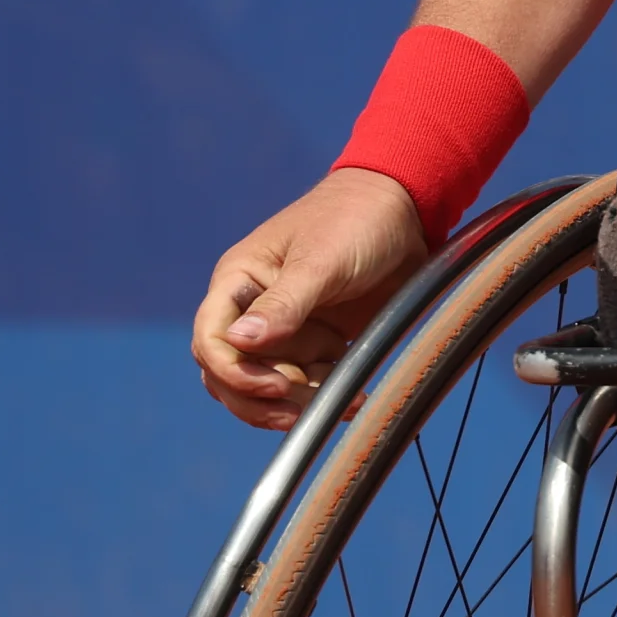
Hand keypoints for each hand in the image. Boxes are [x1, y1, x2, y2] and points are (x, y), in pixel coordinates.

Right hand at [193, 170, 431, 429]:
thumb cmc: (355, 220)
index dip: (234, 372)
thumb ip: (283, 303)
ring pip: (266, 389)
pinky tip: (356, 398)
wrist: (405, 212)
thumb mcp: (321, 261)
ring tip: (349, 399)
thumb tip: (237, 342)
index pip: (211, 340)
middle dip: (265, 397)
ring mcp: (284, 331)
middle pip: (231, 376)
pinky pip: (304, 387)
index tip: (276, 385)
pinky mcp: (315, 345)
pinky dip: (323, 399)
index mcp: (239, 281)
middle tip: (309, 400)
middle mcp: (252, 310)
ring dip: (299, 404)